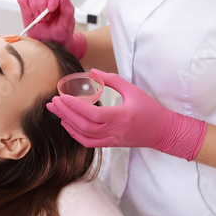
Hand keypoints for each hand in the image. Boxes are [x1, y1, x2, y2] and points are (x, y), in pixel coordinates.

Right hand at [16, 0, 86, 58]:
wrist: (48, 41)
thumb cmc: (59, 33)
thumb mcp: (67, 24)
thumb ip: (68, 9)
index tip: (52, 9)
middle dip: (42, 2)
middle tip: (44, 16)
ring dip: (34, 5)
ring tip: (39, 18)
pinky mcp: (25, 1)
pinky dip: (24, 5)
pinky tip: (30, 13)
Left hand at [46, 69, 207, 160]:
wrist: (163, 131)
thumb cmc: (150, 109)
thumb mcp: (132, 89)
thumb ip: (111, 79)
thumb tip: (92, 71)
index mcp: (120, 116)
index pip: (92, 113)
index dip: (74, 106)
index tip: (62, 96)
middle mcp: (114, 130)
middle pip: (83, 125)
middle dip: (65, 113)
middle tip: (52, 102)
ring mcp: (111, 139)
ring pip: (83, 135)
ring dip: (67, 122)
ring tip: (55, 111)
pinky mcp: (111, 144)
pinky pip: (89, 142)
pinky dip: (75, 134)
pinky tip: (67, 124)